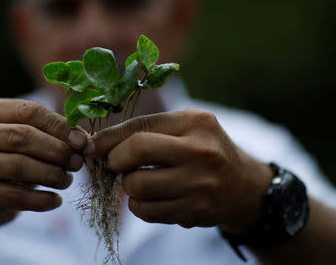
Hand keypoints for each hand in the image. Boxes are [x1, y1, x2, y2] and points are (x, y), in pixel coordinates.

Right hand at [0, 99, 87, 227]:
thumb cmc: (11, 157)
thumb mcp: (26, 136)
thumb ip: (51, 131)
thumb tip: (84, 141)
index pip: (29, 111)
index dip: (60, 126)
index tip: (83, 141)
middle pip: (23, 137)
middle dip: (58, 150)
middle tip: (78, 162)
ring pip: (19, 166)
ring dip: (52, 175)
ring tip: (67, 180)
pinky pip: (16, 196)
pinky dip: (42, 200)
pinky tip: (56, 200)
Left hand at [88, 108, 272, 231]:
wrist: (242, 185)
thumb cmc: (204, 150)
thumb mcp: (184, 128)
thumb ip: (146, 130)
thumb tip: (97, 143)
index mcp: (195, 122)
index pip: (139, 126)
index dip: (108, 138)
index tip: (92, 146)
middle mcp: (200, 150)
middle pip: (136, 150)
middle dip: (116, 160)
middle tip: (118, 165)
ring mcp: (199, 183)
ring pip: (137, 185)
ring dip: (128, 186)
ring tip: (139, 181)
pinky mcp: (195, 211)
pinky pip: (147, 211)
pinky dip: (139, 206)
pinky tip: (150, 197)